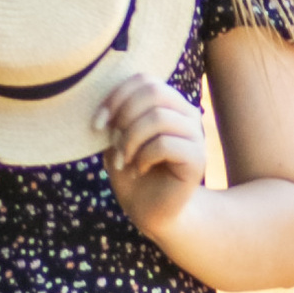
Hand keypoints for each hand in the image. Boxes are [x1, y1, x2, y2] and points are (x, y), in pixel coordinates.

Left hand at [96, 68, 205, 243]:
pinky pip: (165, 144)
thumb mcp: (116, 139)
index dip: (116, 96)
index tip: (96, 124)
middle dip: (124, 116)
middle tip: (113, 142)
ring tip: (123, 159)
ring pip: (159, 118)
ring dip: (131, 139)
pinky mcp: (197, 159)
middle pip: (154, 92)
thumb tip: (105, 100)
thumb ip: (116, 117)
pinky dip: (143, 157)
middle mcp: (187, 114)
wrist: (151, 212)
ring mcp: (195, 135)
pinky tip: (138, 170)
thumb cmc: (131, 173)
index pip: (144, 80)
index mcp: (169, 103)